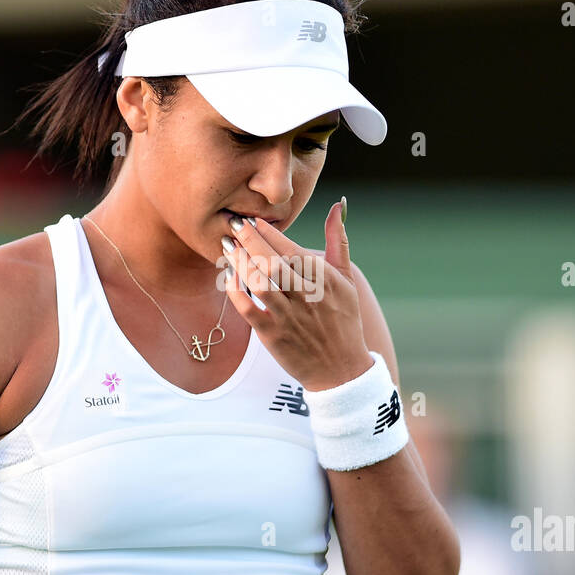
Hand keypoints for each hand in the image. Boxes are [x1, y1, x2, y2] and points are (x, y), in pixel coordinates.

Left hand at [220, 200, 373, 391]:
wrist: (341, 370)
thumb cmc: (344, 319)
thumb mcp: (347, 278)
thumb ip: (339, 240)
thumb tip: (338, 205)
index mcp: (324, 279)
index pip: (290, 247)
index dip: (268, 231)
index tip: (252, 219)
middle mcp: (307, 296)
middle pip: (272, 261)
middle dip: (249, 238)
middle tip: (233, 223)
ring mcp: (289, 316)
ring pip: (259, 282)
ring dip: (240, 261)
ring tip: (227, 246)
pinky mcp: (273, 335)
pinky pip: (248, 308)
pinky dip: (236, 291)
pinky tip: (229, 277)